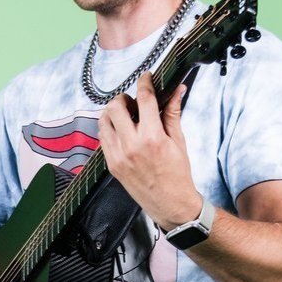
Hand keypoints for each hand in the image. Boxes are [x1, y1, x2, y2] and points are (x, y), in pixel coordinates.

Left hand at [100, 74, 197, 229]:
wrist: (171, 204)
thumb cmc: (178, 174)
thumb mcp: (179, 141)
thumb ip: (173, 113)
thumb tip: (177, 90)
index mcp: (152, 137)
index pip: (144, 99)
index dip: (144, 82)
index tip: (146, 77)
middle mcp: (132, 145)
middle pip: (115, 106)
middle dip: (124, 98)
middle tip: (133, 100)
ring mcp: (118, 156)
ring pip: (103, 121)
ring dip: (113, 112)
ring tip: (125, 115)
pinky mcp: (112, 165)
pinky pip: (102, 138)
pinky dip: (109, 129)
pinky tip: (121, 130)